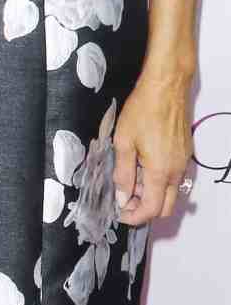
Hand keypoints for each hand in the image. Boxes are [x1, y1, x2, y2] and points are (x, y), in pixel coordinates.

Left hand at [113, 70, 193, 224]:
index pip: (152, 210)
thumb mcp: (124, 141)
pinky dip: (159, 180)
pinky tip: (143, 164)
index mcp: (161, 172)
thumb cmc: (142, 110)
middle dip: (145, 209)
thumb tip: (122, 197)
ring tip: (130, 178)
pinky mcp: (185, 153)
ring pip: (171, 192)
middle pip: (165, 207)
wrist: (166, 87)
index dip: (134, 217)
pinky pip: (174, 177)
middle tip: (124, 198)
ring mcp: (183, 163)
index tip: (119, 214)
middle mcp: (177, 172)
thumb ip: (123, 173)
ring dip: (152, 194)